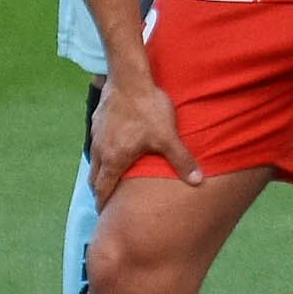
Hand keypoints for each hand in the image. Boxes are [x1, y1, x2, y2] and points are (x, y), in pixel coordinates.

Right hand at [88, 72, 202, 203]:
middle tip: (109, 200)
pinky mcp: (97, 121)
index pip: (103, 189)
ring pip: (94, 161)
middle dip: (101, 190)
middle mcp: (100, 150)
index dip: (104, 204)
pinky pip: (97, 144)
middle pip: (94, 178)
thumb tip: (198, 181)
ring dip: (101, 171)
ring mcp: (96, 135)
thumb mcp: (167, 137)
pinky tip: (115, 148)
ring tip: (112, 177)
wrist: (129, 79)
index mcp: (114, 159)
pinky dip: (103, 153)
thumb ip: (181, 160)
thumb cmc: (147, 109)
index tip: (106, 214)